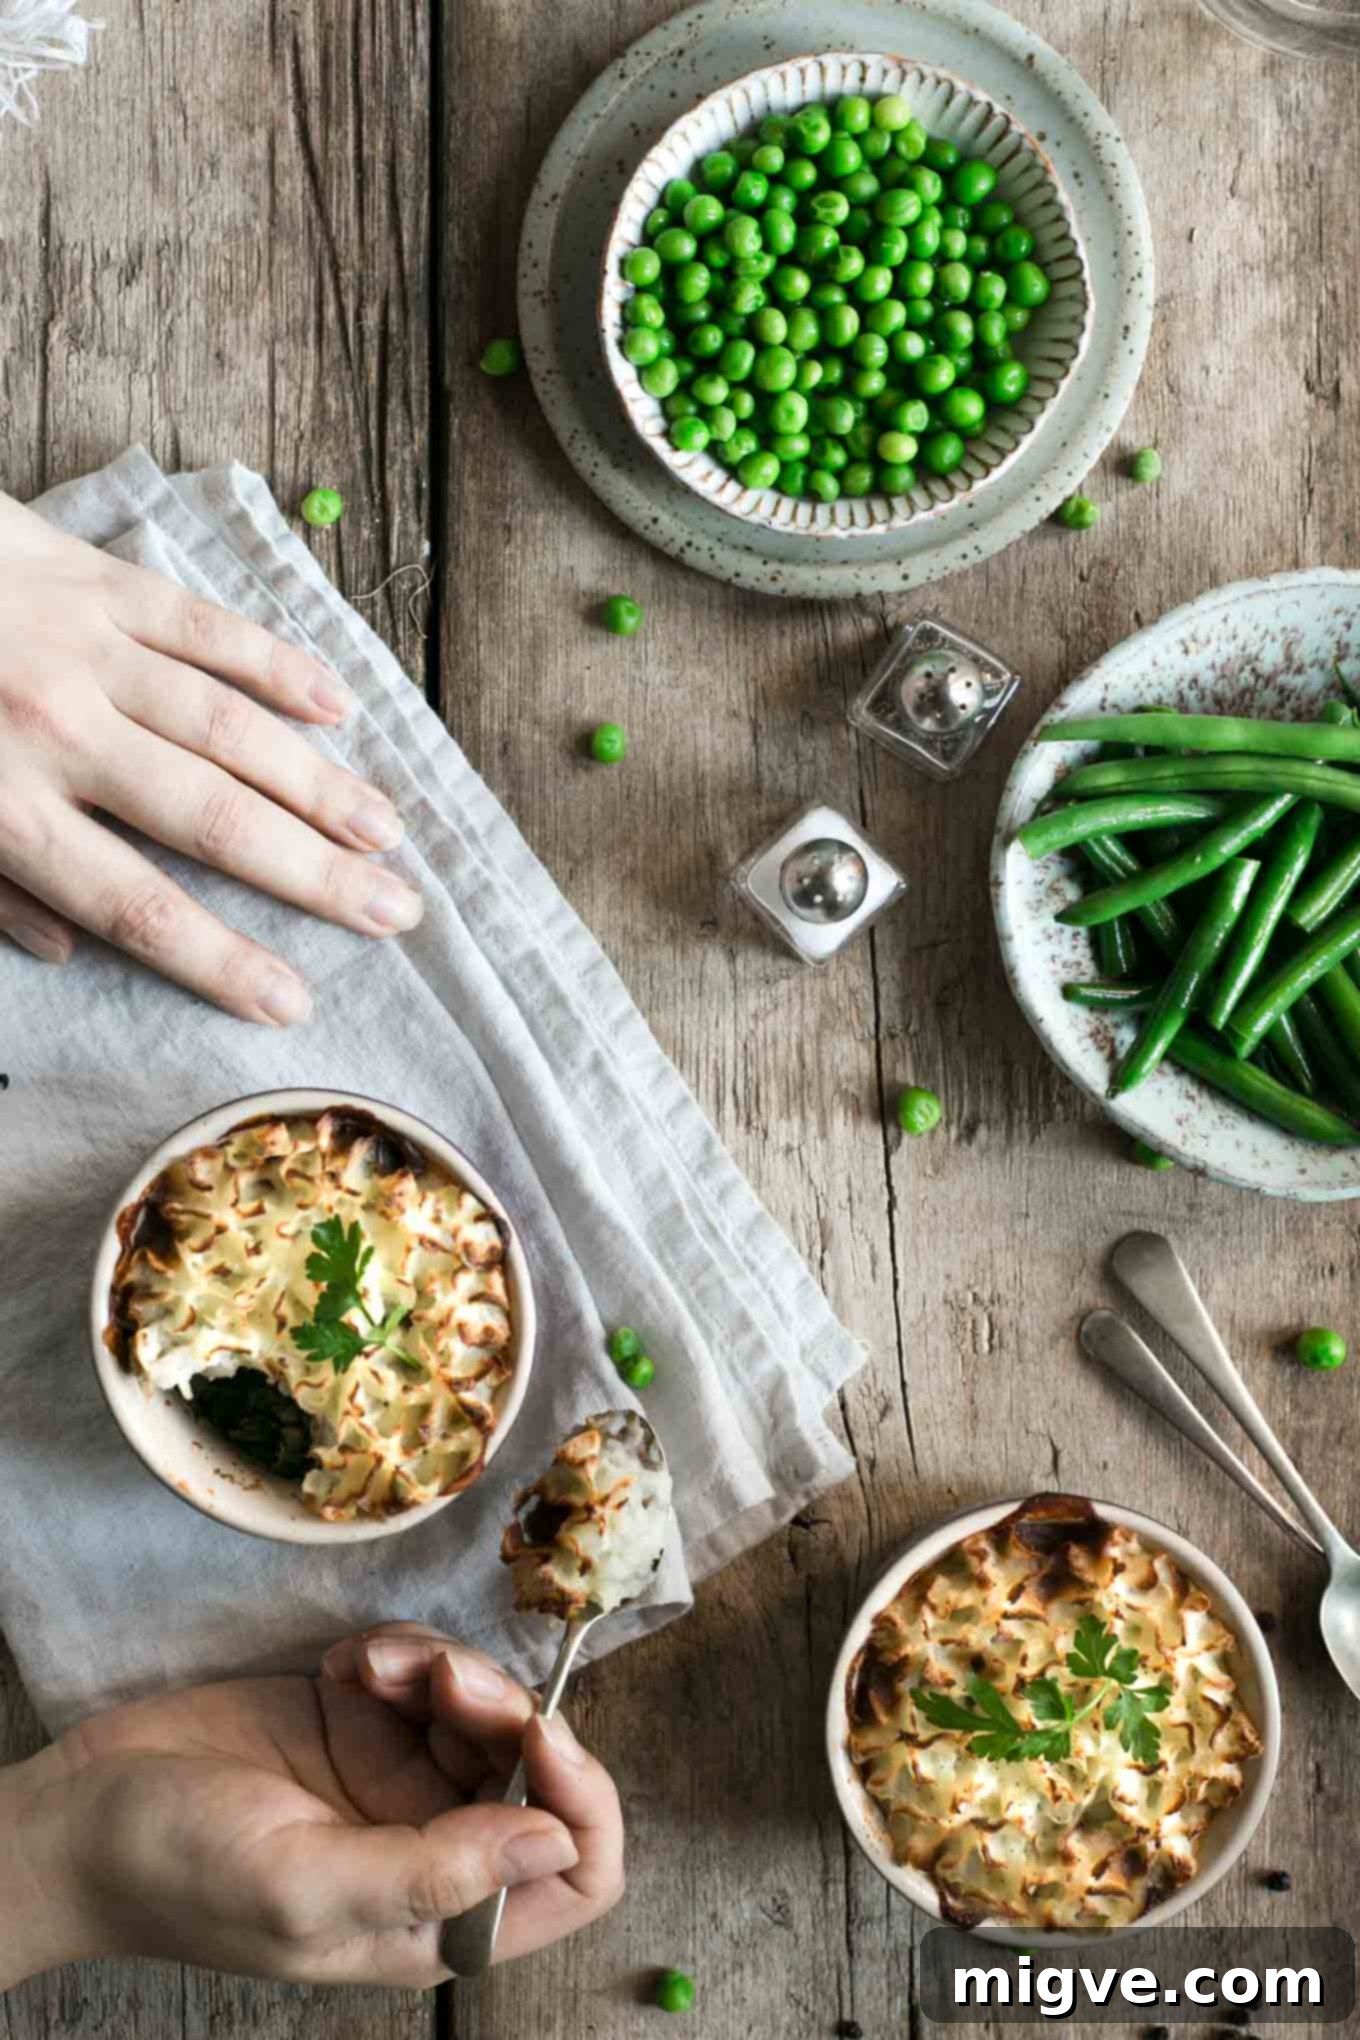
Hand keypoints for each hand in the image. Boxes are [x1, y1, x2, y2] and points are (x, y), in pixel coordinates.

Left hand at [0, 492, 423, 1023]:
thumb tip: (67, 947)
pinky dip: (275, 663)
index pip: (135, 908)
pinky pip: (203, 623)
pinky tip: (335, 705)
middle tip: (395, 913)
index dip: (220, 961)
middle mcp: (57, 732)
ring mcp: (81, 648)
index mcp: (2, 807)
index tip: (293, 1002)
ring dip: (316, 782)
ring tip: (386, 830)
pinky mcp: (92, 577)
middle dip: (313, 876)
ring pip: (227, 725)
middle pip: (211, 821)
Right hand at [1, 1623, 623, 1988]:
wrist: (82, 1813)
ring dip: (447, 1668)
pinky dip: (401, 1651)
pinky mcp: (365, 1720)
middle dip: (503, 1708)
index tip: (536, 1733)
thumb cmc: (178, 1872)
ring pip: (488, 1706)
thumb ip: (433, 1872)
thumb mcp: (304, 1887)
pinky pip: (429, 1670)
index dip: (582, 1800)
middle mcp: (437, 1846)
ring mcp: (401, 1778)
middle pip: (539, 1765)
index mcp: (440, 1920)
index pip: (576, 1873)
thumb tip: (553, 1839)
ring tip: (372, 1665)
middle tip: (435, 1678)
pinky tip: (344, 1663)